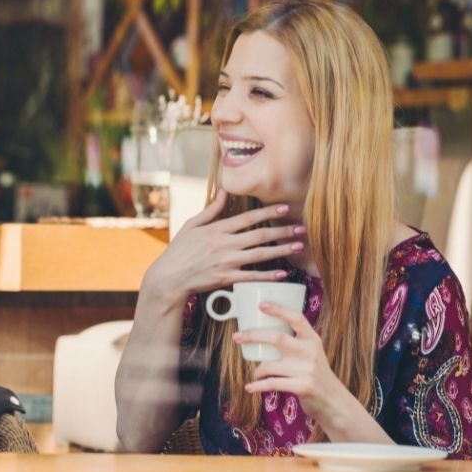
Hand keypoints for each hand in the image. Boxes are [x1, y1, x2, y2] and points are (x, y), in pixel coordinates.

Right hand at [143, 189, 306, 299]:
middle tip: (301, 228)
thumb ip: (211, 210)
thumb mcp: (191, 225)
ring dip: (281, 250)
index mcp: (217, 229)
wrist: (170, 277)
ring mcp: (227, 262)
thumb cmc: (179, 250)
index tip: (285, 208)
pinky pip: (252, 276)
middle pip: (259, 235)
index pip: (248, 218)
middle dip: (282, 230)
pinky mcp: (226, 278)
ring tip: (298, 246)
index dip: (268, 212)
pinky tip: (283, 273)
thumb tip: (225, 192)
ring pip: (260, 254)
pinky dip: (268, 275)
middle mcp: (225, 244)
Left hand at [236, 302, 353, 425]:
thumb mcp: (312, 352)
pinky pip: (272, 384)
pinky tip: (249, 387)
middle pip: (277, 338)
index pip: (296, 318)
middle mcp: (310, 352)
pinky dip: (258, 386)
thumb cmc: (315, 373)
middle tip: (236, 337)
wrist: (333, 400)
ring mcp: (307, 370)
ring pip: (270, 365)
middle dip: (253, 336)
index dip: (279, 309)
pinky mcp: (302, 386)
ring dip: (257, 370)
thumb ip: (295, 341)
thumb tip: (263, 329)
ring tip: (255, 374)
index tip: (261, 305)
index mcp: (312, 339)